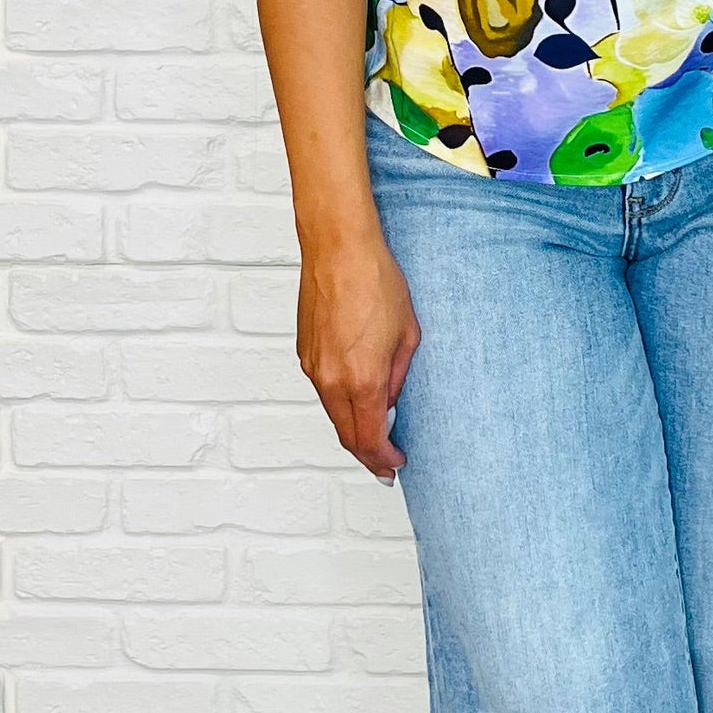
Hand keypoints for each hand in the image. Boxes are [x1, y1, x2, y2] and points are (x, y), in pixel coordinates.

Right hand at [297, 233, 420, 484]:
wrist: (339, 248)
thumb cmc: (377, 281)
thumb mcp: (407, 333)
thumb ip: (398, 376)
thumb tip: (390, 402)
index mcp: (362, 380)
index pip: (370, 439)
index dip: (384, 459)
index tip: (396, 464)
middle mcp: (331, 381)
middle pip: (347, 436)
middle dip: (368, 455)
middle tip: (385, 463)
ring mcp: (313, 367)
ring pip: (333, 414)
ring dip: (353, 428)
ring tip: (376, 431)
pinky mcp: (304, 353)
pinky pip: (323, 389)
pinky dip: (340, 402)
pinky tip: (357, 396)